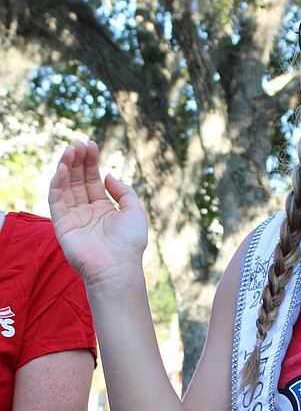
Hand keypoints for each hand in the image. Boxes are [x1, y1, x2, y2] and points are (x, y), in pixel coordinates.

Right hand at [48, 140, 148, 286]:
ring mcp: (73, 217)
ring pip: (65, 186)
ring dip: (66, 167)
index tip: (92, 144)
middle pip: (77, 180)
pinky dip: (57, 183)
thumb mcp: (135, 211)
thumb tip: (107, 175)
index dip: (91, 162)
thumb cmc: (130, 242)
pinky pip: (56, 200)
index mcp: (103, 208)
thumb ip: (124, 191)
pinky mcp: (62, 224)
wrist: (118, 267)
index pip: (92, 180)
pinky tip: (62, 168)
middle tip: (80, 143)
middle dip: (78, 161)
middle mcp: (86, 211)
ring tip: (71, 150)